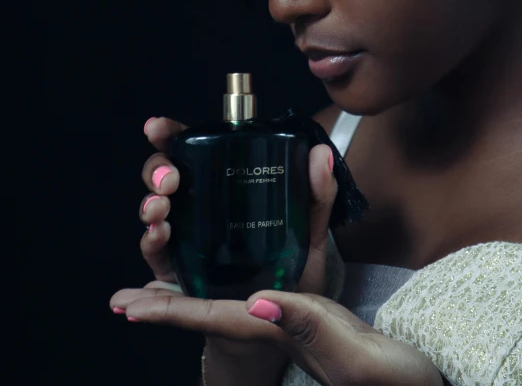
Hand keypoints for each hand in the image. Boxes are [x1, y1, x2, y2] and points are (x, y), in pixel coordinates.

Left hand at [110, 286, 442, 385]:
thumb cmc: (388, 380)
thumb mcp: (354, 354)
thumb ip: (306, 326)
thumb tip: (254, 302)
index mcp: (280, 333)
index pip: (214, 318)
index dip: (170, 311)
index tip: (128, 306)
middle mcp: (274, 330)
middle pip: (207, 315)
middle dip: (164, 307)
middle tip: (121, 301)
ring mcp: (285, 327)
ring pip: (222, 309)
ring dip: (184, 299)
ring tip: (149, 290)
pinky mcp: (301, 319)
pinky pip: (248, 303)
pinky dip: (220, 291)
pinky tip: (216, 284)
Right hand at [134, 115, 337, 294]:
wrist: (278, 330)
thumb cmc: (290, 276)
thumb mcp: (308, 235)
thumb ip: (316, 197)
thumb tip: (321, 153)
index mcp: (225, 189)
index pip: (195, 152)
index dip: (172, 134)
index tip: (157, 128)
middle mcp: (199, 208)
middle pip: (164, 176)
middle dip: (158, 170)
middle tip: (172, 179)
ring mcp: (185, 239)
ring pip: (154, 212)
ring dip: (151, 207)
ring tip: (162, 211)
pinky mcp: (178, 273)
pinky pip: (156, 256)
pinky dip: (150, 244)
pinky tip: (158, 238)